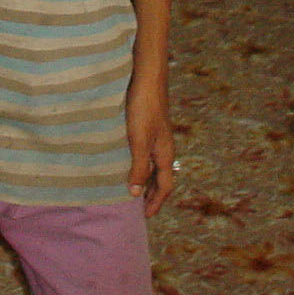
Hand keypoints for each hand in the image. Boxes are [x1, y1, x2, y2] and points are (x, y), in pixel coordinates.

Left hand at [125, 74, 174, 216]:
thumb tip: (136, 194)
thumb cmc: (144, 109)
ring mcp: (158, 136)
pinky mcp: (149, 126)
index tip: (145, 216)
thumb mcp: (139, 141)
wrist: (147, 78)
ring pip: (154, 164)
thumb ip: (139, 167)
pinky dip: (141, 163)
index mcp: (165, 154)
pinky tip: (129, 160)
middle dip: (152, 194)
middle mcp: (164, 147)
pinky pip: (147, 152)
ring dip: (147, 178)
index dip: (156, 202)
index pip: (165, 186)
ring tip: (134, 187)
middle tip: (140, 207)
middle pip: (161, 177)